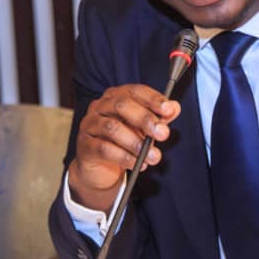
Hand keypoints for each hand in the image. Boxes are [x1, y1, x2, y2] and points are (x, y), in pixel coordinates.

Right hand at [67, 84, 180, 210]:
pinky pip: (104, 149)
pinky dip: (124, 157)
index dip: (153, 99)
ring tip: (153, 156)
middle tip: (163, 134)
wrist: (100, 167)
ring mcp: (90, 125)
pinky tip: (137, 164)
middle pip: (121, 105)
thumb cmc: (123, 141)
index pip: (135, 91)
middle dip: (145, 119)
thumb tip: (174, 108)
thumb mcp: (144, 129)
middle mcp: (100, 107)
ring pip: (112, 128)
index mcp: (116, 97)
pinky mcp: (85, 146)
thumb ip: (159, 118)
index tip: (168, 110)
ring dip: (136, 143)